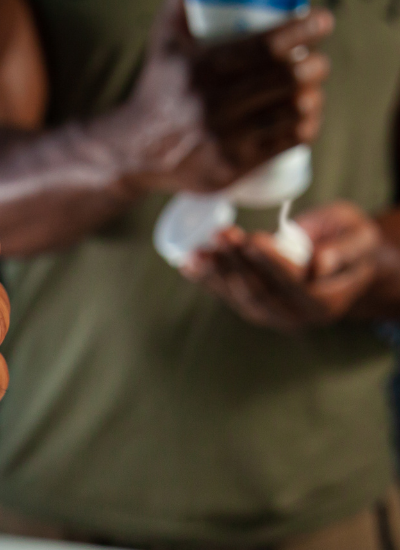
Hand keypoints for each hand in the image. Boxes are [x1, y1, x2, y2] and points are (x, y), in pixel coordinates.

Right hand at [118, 0, 330, 194]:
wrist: (131, 151)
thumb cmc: (159, 85)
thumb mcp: (167, 36)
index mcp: (201, 70)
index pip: (268, 46)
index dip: (304, 30)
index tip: (322, 22)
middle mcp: (211, 107)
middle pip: (287, 80)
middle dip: (314, 67)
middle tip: (314, 63)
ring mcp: (221, 141)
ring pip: (291, 112)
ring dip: (312, 98)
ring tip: (309, 91)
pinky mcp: (228, 168)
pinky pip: (283, 143)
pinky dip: (304, 127)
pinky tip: (306, 118)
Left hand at [181, 201, 392, 330]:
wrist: (345, 263)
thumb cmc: (354, 243)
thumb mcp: (360, 239)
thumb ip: (344, 250)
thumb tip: (320, 263)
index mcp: (323, 303)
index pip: (292, 283)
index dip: (271, 262)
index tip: (253, 239)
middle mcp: (292, 316)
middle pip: (259, 292)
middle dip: (237, 262)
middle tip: (221, 233)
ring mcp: (269, 315)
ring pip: (237, 296)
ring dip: (215, 271)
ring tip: (198, 249)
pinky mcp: (251, 306)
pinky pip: (226, 293)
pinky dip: (206, 278)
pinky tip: (188, 263)